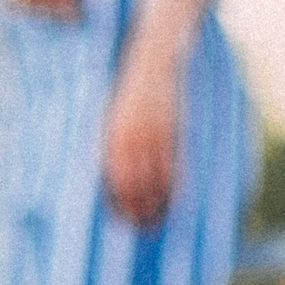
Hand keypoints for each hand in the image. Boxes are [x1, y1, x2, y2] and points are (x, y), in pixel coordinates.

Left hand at [102, 45, 180, 226]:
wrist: (153, 56)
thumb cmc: (131, 90)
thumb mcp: (115, 116)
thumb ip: (114, 143)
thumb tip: (114, 174)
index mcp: (110, 135)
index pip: (111, 179)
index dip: (116, 202)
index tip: (121, 220)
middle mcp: (128, 136)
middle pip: (131, 183)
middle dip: (136, 209)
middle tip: (140, 228)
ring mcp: (151, 132)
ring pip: (154, 177)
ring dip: (155, 202)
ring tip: (157, 221)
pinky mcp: (171, 126)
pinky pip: (172, 161)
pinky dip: (173, 182)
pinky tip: (174, 197)